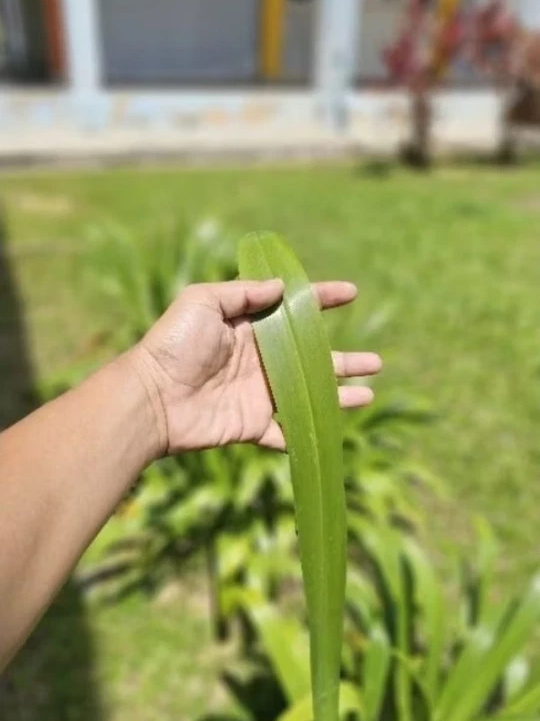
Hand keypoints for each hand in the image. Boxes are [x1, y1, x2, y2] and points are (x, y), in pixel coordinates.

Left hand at [130, 279, 381, 454]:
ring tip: (370, 392)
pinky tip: (333, 430)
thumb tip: (281, 287)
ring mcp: (257, 395)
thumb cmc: (173, 345)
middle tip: (376, 362)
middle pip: (312, 359)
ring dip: (340, 396)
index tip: (351, 292)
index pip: (293, 309)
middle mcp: (258, 360)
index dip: (322, 299)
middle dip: (345, 360)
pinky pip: (287, 432)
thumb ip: (243, 293)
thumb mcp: (203, 301)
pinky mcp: (252, 425)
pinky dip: (309, 433)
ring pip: (309, 396)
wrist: (151, 399)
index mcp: (248, 328)